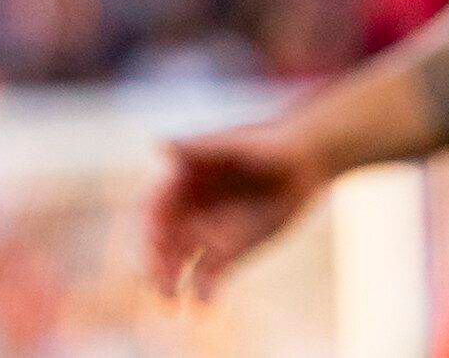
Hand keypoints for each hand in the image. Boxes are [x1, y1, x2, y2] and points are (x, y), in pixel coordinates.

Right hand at [146, 121, 331, 299]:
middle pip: (161, 241)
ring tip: (170, 305)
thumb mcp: (236, 143)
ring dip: (170, 282)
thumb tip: (161, 145)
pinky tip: (204, 306)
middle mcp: (187, 209)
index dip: (144, 229)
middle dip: (154, 264)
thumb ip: (201, 147)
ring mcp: (207, 231)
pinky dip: (204, 291)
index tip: (152, 247)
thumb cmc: (268, 142)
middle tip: (159, 288)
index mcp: (179, 180)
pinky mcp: (230, 250)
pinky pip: (211, 274)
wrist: (304, 161)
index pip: (151, 209)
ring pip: (179, 261)